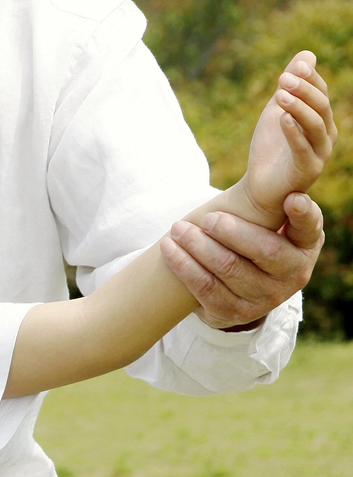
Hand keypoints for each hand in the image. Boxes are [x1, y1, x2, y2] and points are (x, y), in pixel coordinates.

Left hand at [162, 193, 324, 329]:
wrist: (238, 289)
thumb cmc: (253, 239)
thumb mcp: (268, 222)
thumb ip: (268, 201)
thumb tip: (264, 163)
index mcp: (304, 245)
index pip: (309, 228)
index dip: (303, 215)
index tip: (292, 198)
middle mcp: (293, 274)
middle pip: (264, 250)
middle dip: (231, 231)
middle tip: (207, 218)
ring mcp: (266, 298)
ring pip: (229, 268)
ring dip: (198, 246)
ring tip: (178, 229)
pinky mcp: (235, 312)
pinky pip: (205, 287)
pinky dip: (183, 265)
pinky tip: (168, 249)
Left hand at [241, 52, 335, 223]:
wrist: (260, 185)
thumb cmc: (272, 147)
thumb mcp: (278, 110)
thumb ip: (291, 85)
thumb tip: (307, 54)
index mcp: (321, 119)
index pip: (320, 93)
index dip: (310, 78)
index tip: (295, 64)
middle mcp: (325, 135)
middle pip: (320, 107)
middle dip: (304, 90)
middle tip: (283, 78)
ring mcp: (319, 153)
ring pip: (315, 126)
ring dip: (299, 108)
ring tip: (281, 94)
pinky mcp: (307, 170)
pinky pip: (304, 149)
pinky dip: (294, 132)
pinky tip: (282, 119)